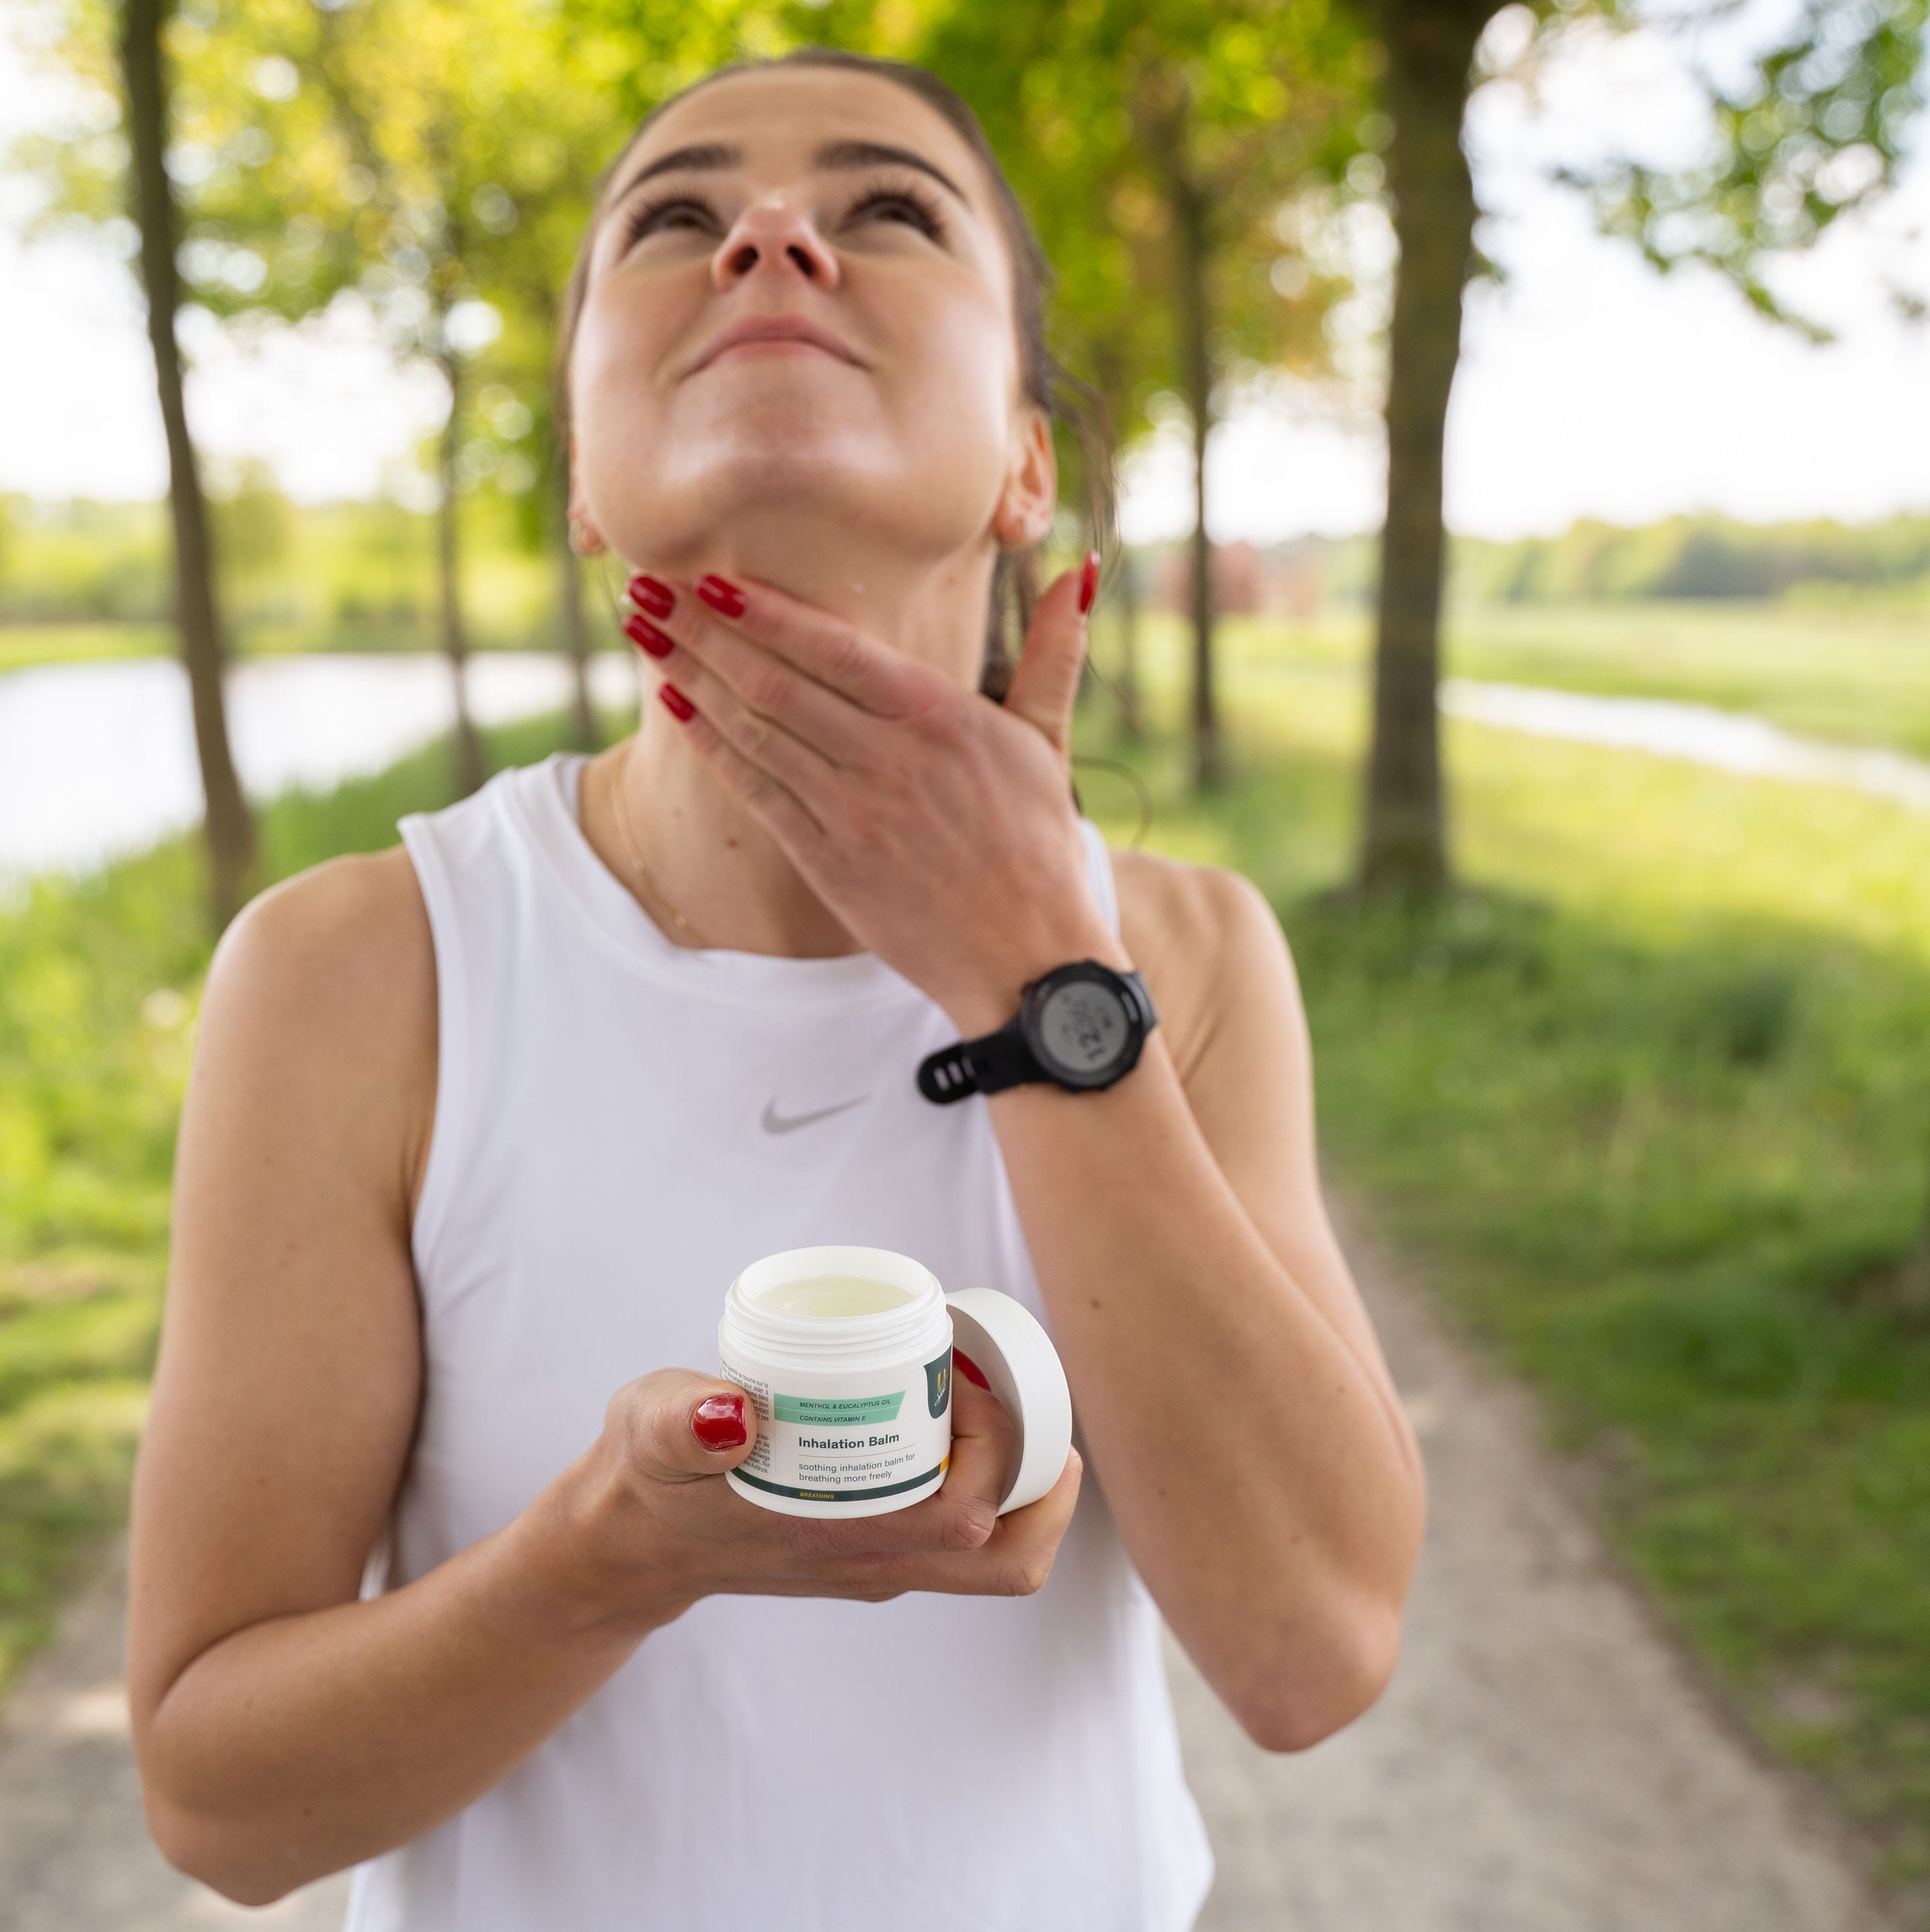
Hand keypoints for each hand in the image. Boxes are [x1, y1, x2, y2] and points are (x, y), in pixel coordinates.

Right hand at [559, 1371, 1082, 1626]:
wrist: (627, 1545)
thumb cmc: (648, 1480)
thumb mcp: (649, 1435)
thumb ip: (680, 1422)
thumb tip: (730, 1413)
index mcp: (838, 1543)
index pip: (969, 1519)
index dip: (994, 1444)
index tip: (960, 1373)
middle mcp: (875, 1566)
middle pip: (1011, 1558)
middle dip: (1040, 1474)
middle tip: (1005, 1388)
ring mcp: (879, 1566)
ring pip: (998, 1553)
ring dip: (1020, 1478)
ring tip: (989, 1395)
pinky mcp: (873, 1553)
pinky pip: (963, 1534)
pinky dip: (984, 1479)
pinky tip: (947, 1412)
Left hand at [624, 563, 1124, 1033]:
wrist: (1026, 959)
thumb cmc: (1039, 848)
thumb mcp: (1048, 742)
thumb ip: (1051, 654)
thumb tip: (1072, 572)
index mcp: (938, 717)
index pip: (832, 647)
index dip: (764, 610)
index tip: (710, 576)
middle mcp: (886, 758)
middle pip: (775, 681)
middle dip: (703, 631)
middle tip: (646, 591)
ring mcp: (852, 812)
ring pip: (756, 731)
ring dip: (693, 680)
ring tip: (645, 637)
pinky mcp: (829, 863)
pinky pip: (757, 794)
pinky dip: (714, 750)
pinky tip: (678, 713)